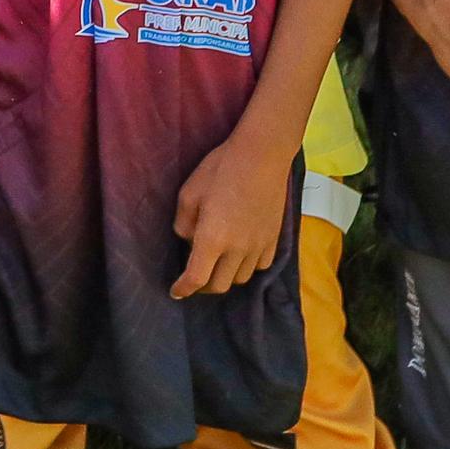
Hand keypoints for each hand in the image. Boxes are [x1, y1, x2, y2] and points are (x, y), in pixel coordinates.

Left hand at [168, 126, 293, 298]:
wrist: (261, 156)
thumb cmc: (220, 169)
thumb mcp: (189, 193)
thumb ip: (184, 223)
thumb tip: (188, 240)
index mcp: (212, 239)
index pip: (196, 278)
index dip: (183, 289)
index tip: (175, 292)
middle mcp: (237, 249)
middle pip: (219, 285)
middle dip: (203, 286)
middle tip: (194, 276)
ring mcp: (258, 246)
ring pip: (241, 278)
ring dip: (226, 276)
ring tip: (217, 262)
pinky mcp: (274, 239)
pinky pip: (260, 266)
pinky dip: (247, 266)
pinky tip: (241, 254)